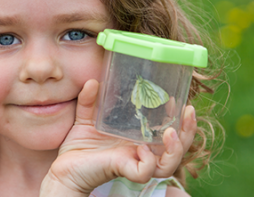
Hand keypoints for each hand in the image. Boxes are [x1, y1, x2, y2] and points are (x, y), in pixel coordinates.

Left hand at [39, 79, 196, 196]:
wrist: (64, 167)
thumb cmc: (79, 146)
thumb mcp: (85, 118)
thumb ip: (89, 100)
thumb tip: (92, 81)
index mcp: (137, 138)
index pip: (167, 131)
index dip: (178, 118)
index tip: (178, 99)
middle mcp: (140, 151)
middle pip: (176, 147)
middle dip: (188, 131)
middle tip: (189, 111)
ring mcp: (134, 162)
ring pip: (168, 164)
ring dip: (176, 148)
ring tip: (171, 132)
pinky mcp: (124, 170)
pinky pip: (146, 172)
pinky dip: (149, 161)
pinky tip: (143, 148)